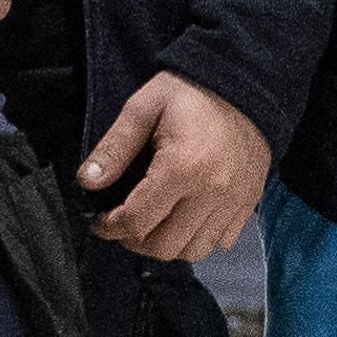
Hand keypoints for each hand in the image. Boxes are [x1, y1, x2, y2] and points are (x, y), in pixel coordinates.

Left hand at [82, 72, 272, 263]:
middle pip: (164, 246)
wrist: (244, 84)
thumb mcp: (143, 108)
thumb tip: (88, 182)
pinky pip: (220, 242)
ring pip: (193, 251)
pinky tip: (184, 219)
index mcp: (182, 167)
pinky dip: (198, 239)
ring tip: (152, 223)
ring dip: (166, 244)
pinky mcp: (248, 203)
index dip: (110, 227)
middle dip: (134, 241)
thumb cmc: (190, 93)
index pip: (137, 221)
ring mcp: (234, 201)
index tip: (101, 221)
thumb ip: (114, 148)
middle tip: (123, 224)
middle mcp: (212, 191)